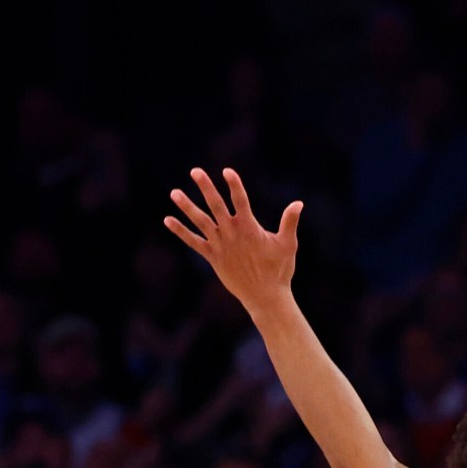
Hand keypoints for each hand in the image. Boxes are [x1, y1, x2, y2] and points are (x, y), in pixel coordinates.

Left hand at [165, 168, 301, 308]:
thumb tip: (299, 203)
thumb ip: (289, 222)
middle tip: (195, 171)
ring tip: (174, 193)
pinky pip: (193, 242)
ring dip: (187, 207)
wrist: (265, 296)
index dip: (234, 185)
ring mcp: (220, 245)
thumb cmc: (279, 270)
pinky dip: (181, 231)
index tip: (227, 171)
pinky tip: (168, 220)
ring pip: (200, 222)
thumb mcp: (288, 244)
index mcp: (250, 228)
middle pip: (216, 206)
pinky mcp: (212, 257)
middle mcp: (232, 234)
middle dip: (206, 188)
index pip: (241, 201)